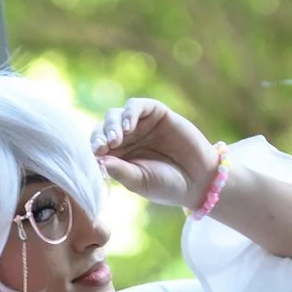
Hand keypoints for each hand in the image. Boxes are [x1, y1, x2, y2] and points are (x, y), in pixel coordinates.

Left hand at [92, 98, 218, 210]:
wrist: (199, 180)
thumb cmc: (167, 186)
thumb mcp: (141, 181)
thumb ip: (120, 171)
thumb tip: (98, 161)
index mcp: (117, 156)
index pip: (96, 147)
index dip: (92, 148)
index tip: (94, 156)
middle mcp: (125, 139)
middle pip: (103, 129)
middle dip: (100, 136)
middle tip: (103, 147)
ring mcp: (140, 125)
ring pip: (116, 115)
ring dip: (112, 125)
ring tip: (116, 139)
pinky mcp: (156, 113)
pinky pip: (137, 106)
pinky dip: (130, 112)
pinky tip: (128, 126)